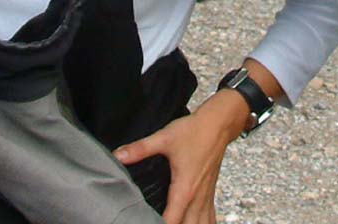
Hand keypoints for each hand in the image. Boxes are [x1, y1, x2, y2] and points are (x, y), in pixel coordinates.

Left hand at [113, 91, 248, 223]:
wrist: (219, 123)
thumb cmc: (195, 130)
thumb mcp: (165, 138)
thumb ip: (140, 148)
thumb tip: (118, 155)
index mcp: (184, 189)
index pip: (172, 221)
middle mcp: (197, 197)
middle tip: (155, 223)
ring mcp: (205, 196)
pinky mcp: (209, 192)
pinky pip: (210, 217)